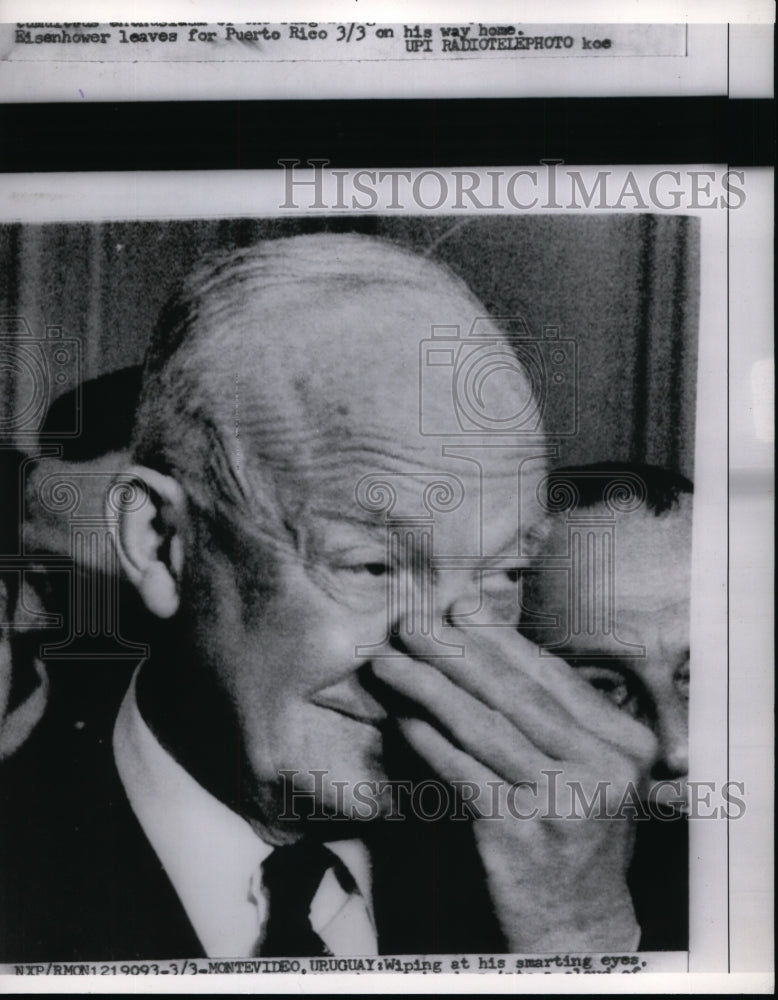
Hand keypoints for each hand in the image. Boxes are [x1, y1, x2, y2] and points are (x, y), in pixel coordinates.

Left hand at [372, 616, 657, 950]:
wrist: (578, 926)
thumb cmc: (574, 835)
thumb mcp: (585, 771)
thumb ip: (553, 718)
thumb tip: (487, 647)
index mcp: (623, 742)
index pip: (550, 678)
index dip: (498, 639)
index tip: (458, 609)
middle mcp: (603, 767)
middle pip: (514, 695)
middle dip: (453, 652)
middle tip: (409, 623)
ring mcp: (565, 801)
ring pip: (483, 727)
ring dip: (427, 689)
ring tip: (389, 663)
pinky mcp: (522, 833)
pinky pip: (463, 773)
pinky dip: (429, 743)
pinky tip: (402, 719)